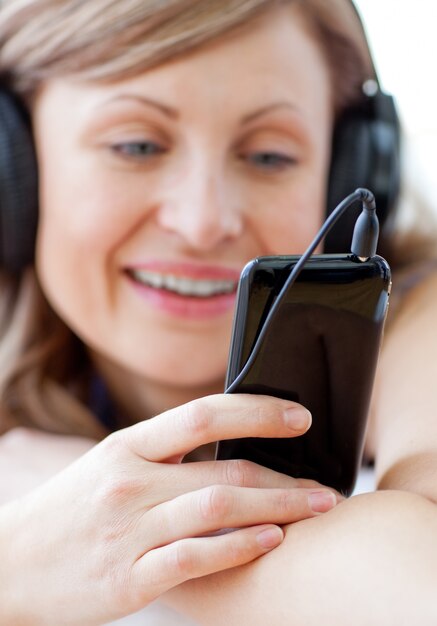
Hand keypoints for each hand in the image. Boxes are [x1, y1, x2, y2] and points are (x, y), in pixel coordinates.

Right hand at [1, 394, 339, 624]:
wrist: (10, 563)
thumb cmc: (70, 510)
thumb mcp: (110, 463)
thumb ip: (164, 453)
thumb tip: (229, 441)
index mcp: (126, 446)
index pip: (201, 415)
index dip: (256, 412)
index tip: (299, 417)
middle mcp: (130, 483)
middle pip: (223, 469)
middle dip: (284, 474)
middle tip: (324, 484)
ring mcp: (129, 531)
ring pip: (217, 510)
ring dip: (276, 508)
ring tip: (314, 509)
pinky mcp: (128, 578)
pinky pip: (195, 559)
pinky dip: (239, 548)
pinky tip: (270, 541)